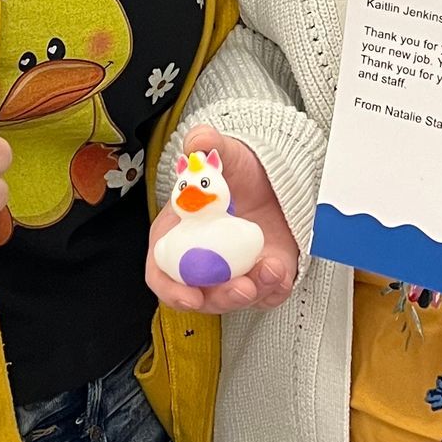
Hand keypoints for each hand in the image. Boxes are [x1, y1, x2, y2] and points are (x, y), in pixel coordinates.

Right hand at [145, 126, 300, 316]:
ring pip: (236, 299)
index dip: (172, 290)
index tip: (190, 297)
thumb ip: (207, 144)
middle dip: (222, 298)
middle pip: (202, 295)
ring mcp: (232, 272)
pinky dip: (274, 288)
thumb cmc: (238, 170)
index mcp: (177, 237)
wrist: (273, 177)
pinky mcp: (260, 276)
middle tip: (242, 287)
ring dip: (254, 292)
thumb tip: (197, 142)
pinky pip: (266, 294)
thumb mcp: (224, 152)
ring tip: (271, 269)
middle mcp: (201, 261)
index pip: (162, 274)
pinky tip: (280, 269)